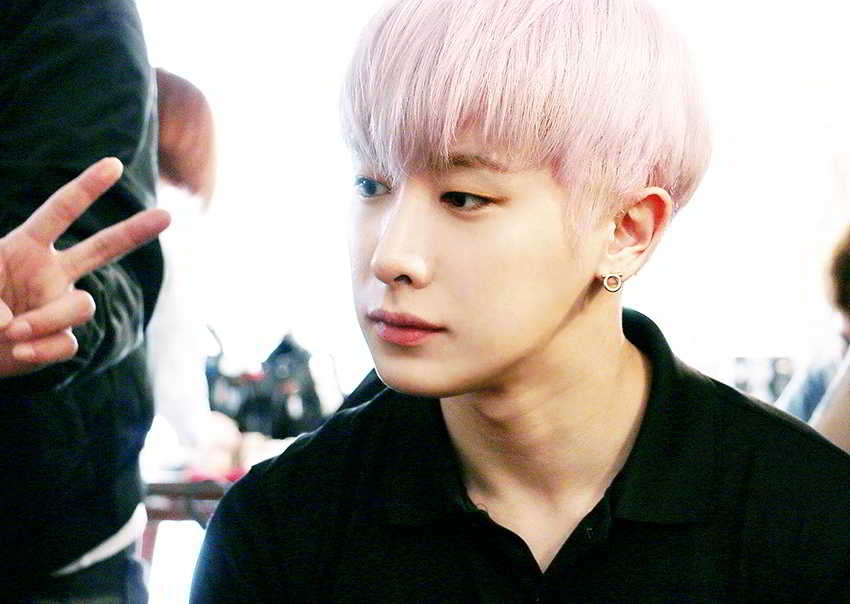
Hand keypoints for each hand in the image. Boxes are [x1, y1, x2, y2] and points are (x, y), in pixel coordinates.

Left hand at [0, 158, 170, 376]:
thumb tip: (17, 325)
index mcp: (24, 247)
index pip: (61, 212)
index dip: (87, 187)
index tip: (114, 165)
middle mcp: (50, 272)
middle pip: (102, 248)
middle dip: (134, 231)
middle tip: (166, 215)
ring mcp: (58, 305)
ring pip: (83, 306)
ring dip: (48, 319)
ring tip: (13, 332)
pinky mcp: (60, 340)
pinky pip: (68, 343)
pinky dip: (43, 350)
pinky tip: (19, 352)